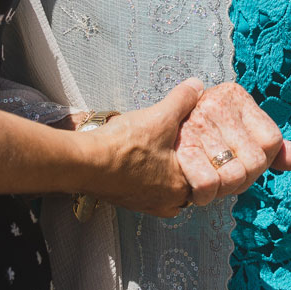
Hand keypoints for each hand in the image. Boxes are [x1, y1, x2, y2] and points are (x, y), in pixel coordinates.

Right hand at [80, 79, 205, 217]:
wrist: (84, 162)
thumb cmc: (125, 145)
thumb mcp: (159, 117)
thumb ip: (182, 100)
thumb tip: (197, 85)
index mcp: (181, 187)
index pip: (206, 177)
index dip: (203, 157)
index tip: (198, 143)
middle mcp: (167, 203)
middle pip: (186, 183)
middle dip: (184, 164)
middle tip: (180, 145)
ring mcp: (146, 204)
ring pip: (165, 187)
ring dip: (164, 171)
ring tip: (159, 150)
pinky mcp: (127, 200)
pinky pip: (146, 189)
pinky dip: (147, 175)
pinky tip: (140, 158)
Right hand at [174, 82, 290, 202]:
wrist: (137, 146)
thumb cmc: (197, 141)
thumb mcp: (238, 136)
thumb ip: (271, 149)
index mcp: (235, 96)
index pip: (271, 141)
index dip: (261, 160)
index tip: (241, 158)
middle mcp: (216, 104)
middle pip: (254, 162)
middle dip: (240, 178)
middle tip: (221, 172)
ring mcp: (197, 125)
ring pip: (233, 177)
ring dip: (221, 189)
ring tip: (208, 177)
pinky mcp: (180, 149)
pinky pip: (209, 185)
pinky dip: (205, 195)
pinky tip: (195, 188)